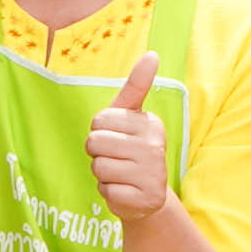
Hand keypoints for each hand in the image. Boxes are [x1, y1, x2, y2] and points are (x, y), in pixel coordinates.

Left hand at [88, 51, 174, 222]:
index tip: (116, 138)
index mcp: (151, 123)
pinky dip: (108, 192)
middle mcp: (155, 146)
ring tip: (120, 175)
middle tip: (116, 159)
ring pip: (98, 167)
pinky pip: (105, 190)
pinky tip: (124, 191)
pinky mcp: (143, 198)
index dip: (99, 132)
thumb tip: (152, 54)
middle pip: (95, 142)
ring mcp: (151, 174)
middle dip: (97, 153)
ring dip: (102, 174)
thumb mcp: (131, 117)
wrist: (147, 197)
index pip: (99, 120)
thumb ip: (137, 85)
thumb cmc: (131, 150)